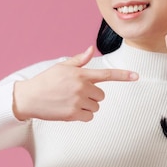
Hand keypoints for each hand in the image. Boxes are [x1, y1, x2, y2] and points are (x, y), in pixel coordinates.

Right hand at [13, 46, 137, 121]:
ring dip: (87, 106)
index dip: (123, 75)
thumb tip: (91, 49)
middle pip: (101, 95)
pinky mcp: (73, 114)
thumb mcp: (62, 66)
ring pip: (96, 107)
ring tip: (71, 102)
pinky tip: (70, 110)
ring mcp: (77, 101)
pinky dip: (82, 116)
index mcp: (80, 74)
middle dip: (92, 95)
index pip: (106, 74)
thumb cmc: (46, 80)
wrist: (29, 97)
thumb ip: (79, 60)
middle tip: (76, 94)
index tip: (137, 76)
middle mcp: (81, 87)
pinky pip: (89, 117)